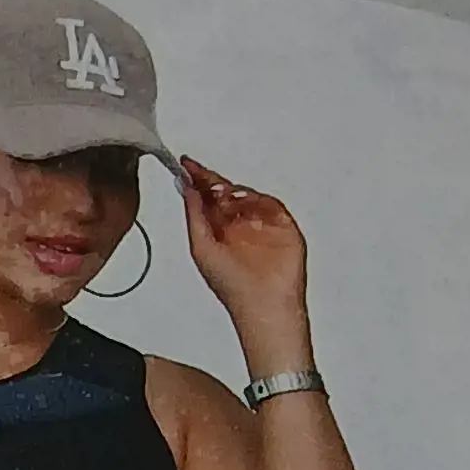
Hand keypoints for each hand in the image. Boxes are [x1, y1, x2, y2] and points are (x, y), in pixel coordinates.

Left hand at [177, 159, 309, 344]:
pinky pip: (270, 203)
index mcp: (218, 234)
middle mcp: (239, 228)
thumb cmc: (233, 287)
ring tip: (223, 194)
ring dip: (233, 190)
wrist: (264, 304)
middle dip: (213, 181)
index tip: (187, 165)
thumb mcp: (201, 248)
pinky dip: (256, 198)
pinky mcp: (282, 227)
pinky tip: (244, 200)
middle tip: (203, 173)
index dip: (197, 181)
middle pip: (226, 193)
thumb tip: (186, 188)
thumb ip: (194, 215)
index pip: (206, 201)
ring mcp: (261, 226)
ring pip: (247, 195)